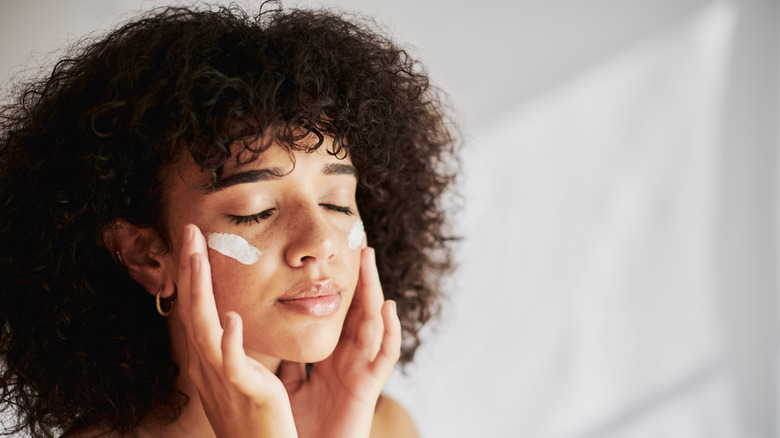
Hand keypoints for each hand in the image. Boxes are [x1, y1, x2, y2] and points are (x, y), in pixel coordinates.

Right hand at [176, 224, 297, 437]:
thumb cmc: (253, 418)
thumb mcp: (239, 376)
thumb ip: (235, 348)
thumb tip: (234, 321)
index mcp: (209, 359)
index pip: (197, 308)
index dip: (194, 274)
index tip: (195, 241)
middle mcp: (208, 365)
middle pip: (194, 309)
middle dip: (191, 269)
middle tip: (191, 231)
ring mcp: (222, 378)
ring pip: (205, 328)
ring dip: (201, 290)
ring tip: (199, 256)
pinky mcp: (245, 392)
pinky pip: (232, 364)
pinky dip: (228, 340)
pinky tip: (231, 317)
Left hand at [279, 247, 401, 437]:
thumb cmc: (298, 430)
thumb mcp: (286, 387)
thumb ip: (283, 362)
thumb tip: (264, 335)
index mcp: (328, 360)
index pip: (336, 317)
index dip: (339, 290)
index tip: (335, 260)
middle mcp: (348, 362)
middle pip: (357, 313)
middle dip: (359, 280)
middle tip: (359, 246)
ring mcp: (360, 372)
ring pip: (371, 324)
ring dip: (373, 291)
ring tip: (370, 261)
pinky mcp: (368, 389)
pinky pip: (384, 357)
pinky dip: (390, 332)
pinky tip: (388, 308)